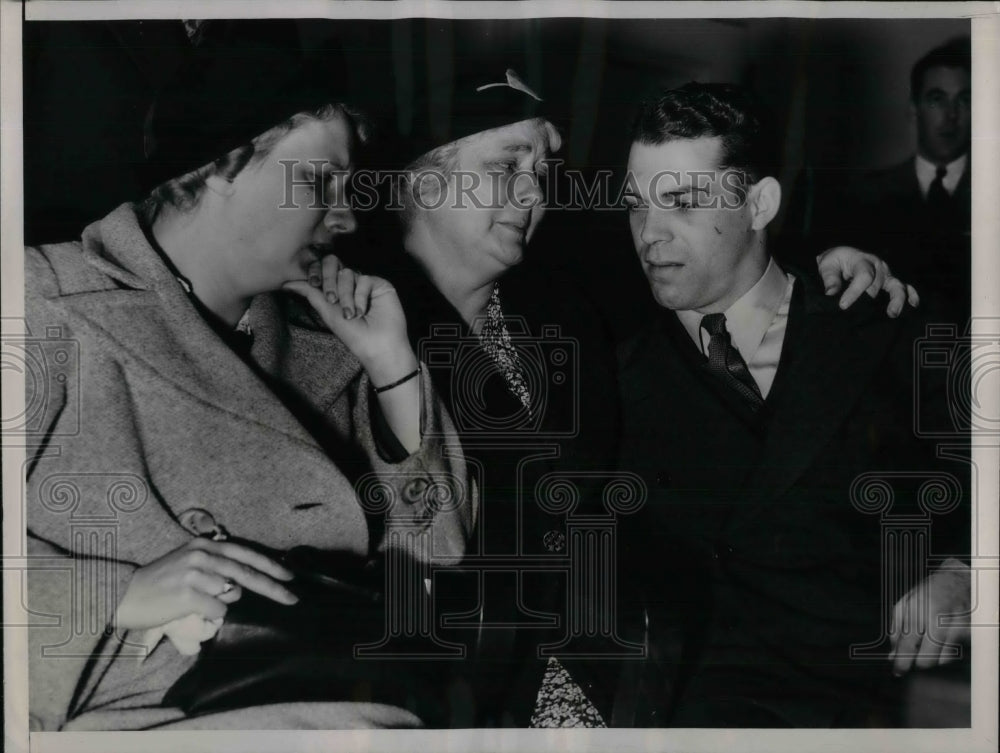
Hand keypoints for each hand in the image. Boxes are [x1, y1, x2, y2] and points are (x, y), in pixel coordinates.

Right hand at [114, 537, 296, 630]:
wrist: (124, 594)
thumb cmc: (161, 583)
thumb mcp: (190, 563)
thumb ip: (217, 566)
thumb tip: (244, 584)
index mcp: (205, 545)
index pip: (246, 553)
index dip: (271, 565)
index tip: (291, 576)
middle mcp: (203, 554)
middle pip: (248, 573)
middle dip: (274, 587)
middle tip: (293, 598)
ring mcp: (196, 573)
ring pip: (233, 594)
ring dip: (224, 603)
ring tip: (200, 602)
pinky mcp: (189, 593)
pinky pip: (217, 609)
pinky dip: (211, 614)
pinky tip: (192, 610)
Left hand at [284, 256, 416, 382]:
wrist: (376, 345)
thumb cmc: (352, 334)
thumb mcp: (327, 312)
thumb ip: (310, 293)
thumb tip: (285, 283)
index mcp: (334, 288)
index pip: (321, 269)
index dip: (315, 271)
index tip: (314, 284)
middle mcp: (348, 283)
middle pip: (333, 263)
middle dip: (329, 280)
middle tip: (332, 300)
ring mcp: (363, 282)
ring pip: (347, 273)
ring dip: (345, 295)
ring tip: (351, 315)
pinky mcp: (379, 284)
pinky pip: (364, 279)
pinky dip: (360, 297)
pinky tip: (363, 311)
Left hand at [816, 246, 919, 316]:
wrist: (841, 258)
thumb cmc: (834, 262)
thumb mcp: (827, 265)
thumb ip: (830, 278)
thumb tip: (831, 292)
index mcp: (862, 260)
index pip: (863, 276)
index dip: (855, 292)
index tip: (843, 305)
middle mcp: (878, 267)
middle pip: (879, 283)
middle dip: (870, 298)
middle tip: (862, 313)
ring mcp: (886, 274)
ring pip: (896, 286)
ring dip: (897, 300)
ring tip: (892, 313)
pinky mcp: (890, 282)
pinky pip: (905, 287)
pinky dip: (911, 295)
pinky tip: (913, 304)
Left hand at [888, 558, 970, 675]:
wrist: (959, 579)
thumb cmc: (929, 592)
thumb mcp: (905, 604)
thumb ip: (896, 631)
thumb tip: (892, 656)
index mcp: (913, 610)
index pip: (905, 646)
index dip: (901, 663)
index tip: (898, 672)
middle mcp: (934, 618)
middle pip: (924, 660)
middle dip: (918, 663)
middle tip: (916, 658)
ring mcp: (953, 625)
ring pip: (941, 661)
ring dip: (934, 658)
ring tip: (933, 641)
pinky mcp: (970, 631)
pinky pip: (956, 655)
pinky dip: (948, 653)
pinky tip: (946, 639)